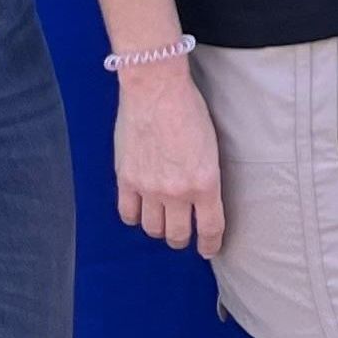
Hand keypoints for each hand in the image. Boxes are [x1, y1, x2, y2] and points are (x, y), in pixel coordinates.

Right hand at [114, 62, 224, 256]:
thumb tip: (202, 196)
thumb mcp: (211, 145)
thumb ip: (205, 176)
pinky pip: (127, 214)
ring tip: (161, 220)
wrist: (156, 87)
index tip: (209, 249)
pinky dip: (134, 216)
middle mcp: (177, 191)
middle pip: (178, 235)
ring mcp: (149, 188)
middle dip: (182, 238)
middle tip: (183, 234)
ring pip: (152, 228)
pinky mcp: (126, 179)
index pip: (210, 229)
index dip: (210, 244)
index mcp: (205, 182)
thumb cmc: (188, 108)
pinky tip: (139, 209)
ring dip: (159, 228)